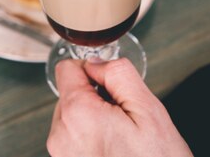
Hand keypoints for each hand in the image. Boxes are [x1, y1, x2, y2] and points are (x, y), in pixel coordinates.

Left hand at [47, 58, 192, 156]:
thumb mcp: (148, 108)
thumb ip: (119, 73)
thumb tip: (97, 62)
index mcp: (77, 114)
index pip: (68, 69)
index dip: (93, 70)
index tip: (112, 86)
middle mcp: (61, 135)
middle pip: (70, 93)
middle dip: (96, 97)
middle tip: (125, 119)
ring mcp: (61, 155)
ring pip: (72, 115)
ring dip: (94, 118)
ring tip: (122, 139)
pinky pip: (74, 137)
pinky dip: (92, 137)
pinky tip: (115, 150)